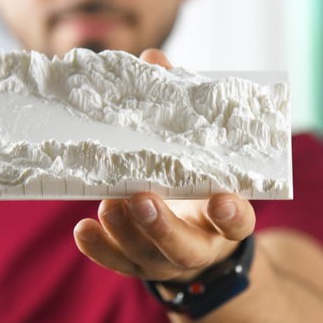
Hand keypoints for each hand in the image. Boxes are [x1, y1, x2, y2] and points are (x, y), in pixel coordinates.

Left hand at [73, 49, 255, 281]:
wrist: (192, 233)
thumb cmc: (194, 179)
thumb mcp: (195, 150)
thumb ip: (179, 109)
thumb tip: (153, 59)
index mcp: (224, 216)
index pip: (238, 221)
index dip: (232, 214)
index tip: (223, 200)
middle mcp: (198, 244)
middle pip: (184, 246)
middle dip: (163, 225)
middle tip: (143, 200)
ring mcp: (165, 259)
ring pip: (148, 255)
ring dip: (127, 231)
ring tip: (110, 204)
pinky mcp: (137, 262)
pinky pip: (118, 261)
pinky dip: (100, 247)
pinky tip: (84, 229)